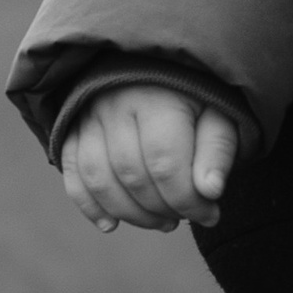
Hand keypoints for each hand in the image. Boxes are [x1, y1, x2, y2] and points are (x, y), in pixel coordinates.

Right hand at [60, 83, 240, 233]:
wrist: (155, 67)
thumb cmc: (195, 97)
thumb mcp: (220, 115)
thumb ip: (218, 151)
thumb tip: (210, 191)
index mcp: (158, 98)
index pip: (166, 164)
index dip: (188, 201)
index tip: (210, 215)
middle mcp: (116, 103)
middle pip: (132, 175)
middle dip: (162, 209)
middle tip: (184, 218)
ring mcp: (89, 116)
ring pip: (100, 179)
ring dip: (131, 214)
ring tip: (161, 222)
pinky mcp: (72, 128)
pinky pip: (73, 174)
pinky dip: (89, 205)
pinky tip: (111, 225)